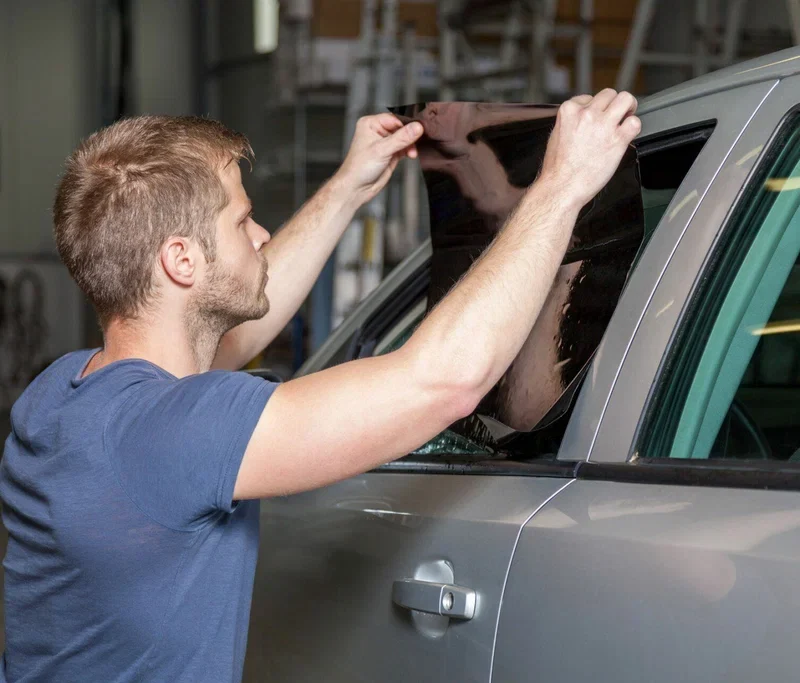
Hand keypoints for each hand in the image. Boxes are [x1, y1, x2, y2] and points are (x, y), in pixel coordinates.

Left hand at [336, 114, 424, 205]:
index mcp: (370, 124)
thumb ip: (401, 138)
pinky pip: (404, 147)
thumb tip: (416, 127)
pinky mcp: (390, 153)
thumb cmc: (359, 168)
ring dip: (410, 145)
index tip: (418, 129)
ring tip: (412, 152)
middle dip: (410, 136)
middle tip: (416, 142)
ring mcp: (384, 143)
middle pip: (401, 127)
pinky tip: (411, 155)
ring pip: (404, 138)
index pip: (394, 118)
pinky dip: (409, 151)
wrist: (357, 188)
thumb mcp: (382, 150)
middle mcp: (377, 131)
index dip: (407, 124)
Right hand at [539, 89, 640, 209]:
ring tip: (626, 117)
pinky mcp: (618, 140)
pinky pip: (635, 122)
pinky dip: (633, 127)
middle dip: (613, 104)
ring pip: (626, 99)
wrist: (562, 187)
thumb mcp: (556, 136)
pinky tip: (627, 135)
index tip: (596, 118)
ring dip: (628, 107)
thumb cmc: (558, 169)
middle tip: (616, 114)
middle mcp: (588, 114)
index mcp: (569, 111)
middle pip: (609, 94)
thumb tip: (581, 119)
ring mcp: (604, 126)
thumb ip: (570, 122)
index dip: (595, 108)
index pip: (589, 97)